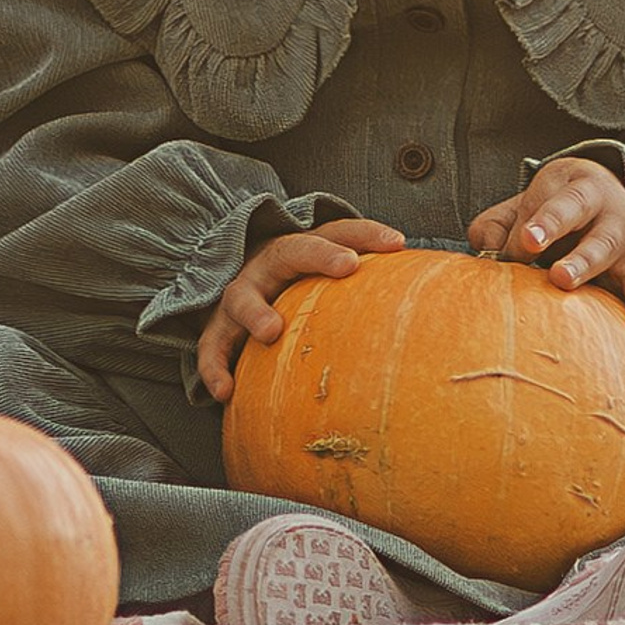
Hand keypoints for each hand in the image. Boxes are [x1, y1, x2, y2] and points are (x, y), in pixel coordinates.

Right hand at [196, 217, 405, 402]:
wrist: (232, 291)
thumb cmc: (294, 285)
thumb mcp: (322, 267)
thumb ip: (362, 263)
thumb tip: (413, 262)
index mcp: (298, 249)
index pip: (335, 232)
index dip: (364, 234)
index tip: (396, 243)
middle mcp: (268, 266)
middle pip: (290, 252)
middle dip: (318, 256)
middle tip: (347, 266)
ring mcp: (240, 296)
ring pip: (242, 298)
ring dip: (256, 313)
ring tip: (273, 332)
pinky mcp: (217, 329)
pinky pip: (211, 348)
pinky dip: (214, 368)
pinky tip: (225, 392)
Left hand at [467, 158, 624, 329]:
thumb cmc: (566, 207)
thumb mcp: (535, 200)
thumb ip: (501, 223)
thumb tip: (486, 251)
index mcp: (577, 188)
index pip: (560, 203)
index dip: (544, 222)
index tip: (526, 241)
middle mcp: (605, 210)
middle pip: (588, 228)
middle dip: (571, 251)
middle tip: (555, 274)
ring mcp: (624, 239)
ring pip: (607, 252)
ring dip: (588, 269)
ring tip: (568, 283)